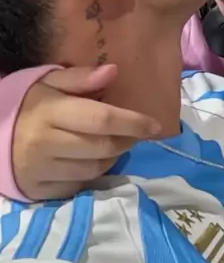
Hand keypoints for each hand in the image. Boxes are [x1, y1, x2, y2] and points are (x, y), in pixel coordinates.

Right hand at [13, 65, 160, 200]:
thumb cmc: (30, 104)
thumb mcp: (50, 81)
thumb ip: (81, 77)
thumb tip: (113, 71)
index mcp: (50, 112)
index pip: (101, 119)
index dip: (132, 122)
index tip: (155, 124)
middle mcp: (46, 144)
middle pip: (103, 147)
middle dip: (127, 140)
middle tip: (137, 132)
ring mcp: (43, 171)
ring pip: (96, 169)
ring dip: (114, 157)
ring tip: (116, 142)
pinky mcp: (42, 191)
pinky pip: (81, 184)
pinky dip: (95, 173)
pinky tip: (95, 159)